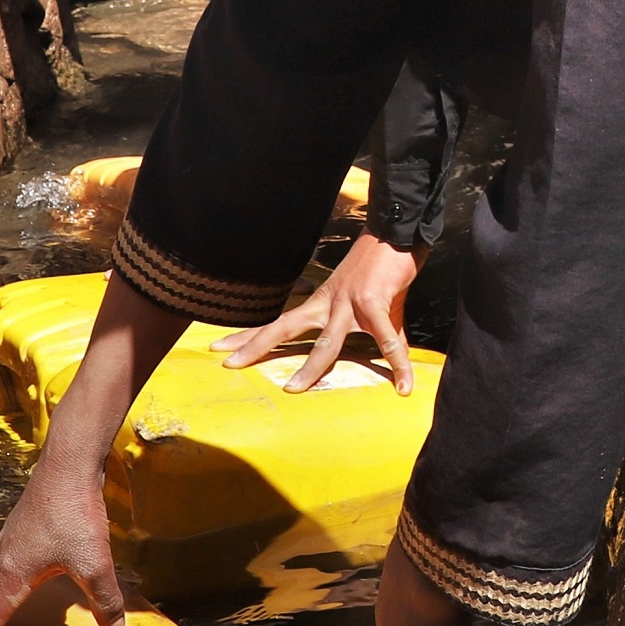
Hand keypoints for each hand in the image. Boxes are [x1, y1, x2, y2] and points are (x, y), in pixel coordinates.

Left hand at [217, 233, 424, 393]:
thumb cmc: (384, 271)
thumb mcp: (373, 307)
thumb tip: (394, 361)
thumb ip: (378, 336)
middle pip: (284, 328)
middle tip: (228, 364)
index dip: (251, 335)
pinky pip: (386, 341)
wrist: (397, 235)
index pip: (279, 322)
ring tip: (292, 390)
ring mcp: (348, 304)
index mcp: (321, 304)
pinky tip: (402, 386)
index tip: (222, 347)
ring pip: (324, 342)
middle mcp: (328, 303)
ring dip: (309, 367)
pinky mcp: (374, 304)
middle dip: (255, 347)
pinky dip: (397, 364)